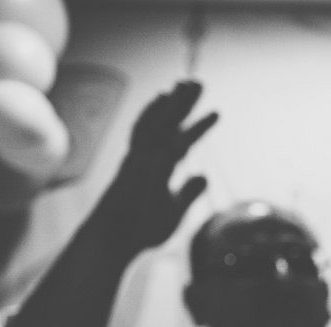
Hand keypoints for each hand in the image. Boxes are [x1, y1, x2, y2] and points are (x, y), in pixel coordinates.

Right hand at [98, 81, 217, 250]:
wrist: (114, 240)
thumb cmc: (142, 228)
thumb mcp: (175, 209)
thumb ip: (189, 192)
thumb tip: (204, 176)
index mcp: (159, 169)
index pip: (182, 142)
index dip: (198, 127)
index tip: (215, 113)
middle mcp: (148, 158)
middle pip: (168, 124)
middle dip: (184, 104)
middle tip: (198, 81)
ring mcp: (139, 158)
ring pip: (157, 123)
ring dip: (173, 103)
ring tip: (188, 84)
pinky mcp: (132, 163)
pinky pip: (146, 134)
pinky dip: (155, 116)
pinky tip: (165, 100)